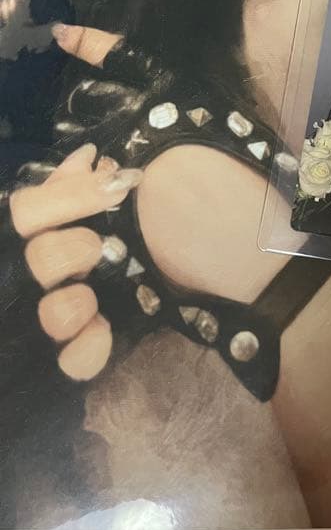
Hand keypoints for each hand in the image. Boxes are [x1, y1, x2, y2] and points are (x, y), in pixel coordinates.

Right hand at [10, 142, 141, 379]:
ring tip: (90, 298)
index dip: (73, 193)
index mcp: (5, 245)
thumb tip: (90, 156)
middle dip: (81, 248)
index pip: (26, 211)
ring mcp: (26, 331)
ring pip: (60, 310)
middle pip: (45, 256)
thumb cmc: (26, 279)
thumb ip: (56, 195)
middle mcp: (10, 284)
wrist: (15, 358)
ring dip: (82, 299)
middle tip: (98, 250)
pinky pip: (77, 361)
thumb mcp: (34, 233)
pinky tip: (99, 330)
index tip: (121, 181)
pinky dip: (93, 345)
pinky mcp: (49, 373)